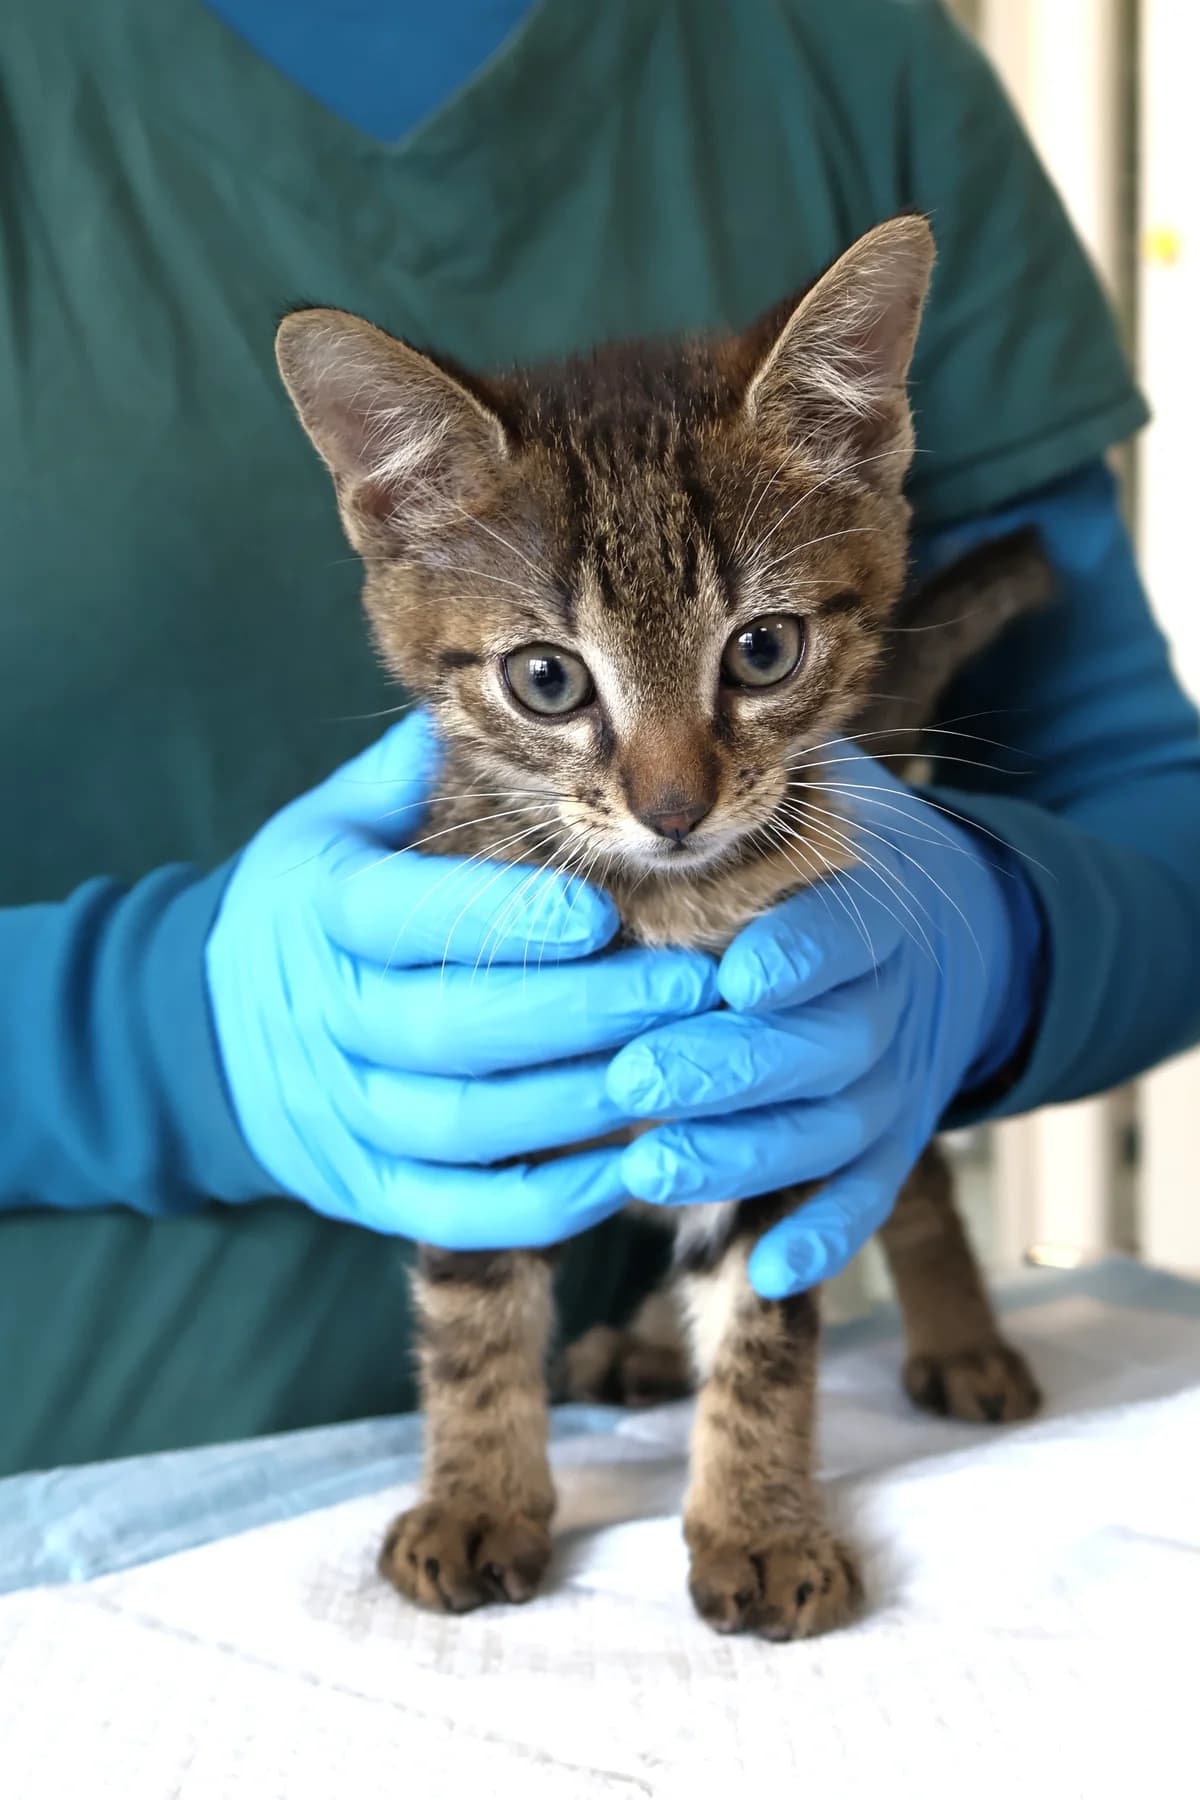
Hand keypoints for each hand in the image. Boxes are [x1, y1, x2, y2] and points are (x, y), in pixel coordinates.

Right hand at [206, 713, 714, 1244]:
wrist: (206, 1032)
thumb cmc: (310, 907)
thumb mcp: (335, 823)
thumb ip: (412, 776)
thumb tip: (487, 704)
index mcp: (323, 910)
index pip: (406, 917)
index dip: (503, 919)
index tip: (601, 910)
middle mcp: (327, 1016)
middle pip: (450, 1029)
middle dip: (580, 1012)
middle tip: (690, 988)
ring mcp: (343, 1113)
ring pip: (463, 1126)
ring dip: (578, 1104)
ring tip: (678, 1068)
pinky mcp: (368, 1189)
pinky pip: (461, 1211)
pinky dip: (547, 1203)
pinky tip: (630, 1164)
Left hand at [607, 748, 1039, 1295]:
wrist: (950, 936)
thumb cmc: (832, 857)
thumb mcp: (816, 797)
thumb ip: (753, 782)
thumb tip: (651, 764)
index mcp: (872, 907)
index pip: (844, 932)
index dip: (798, 956)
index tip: (734, 975)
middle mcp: (889, 1002)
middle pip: (824, 1045)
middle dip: (728, 1067)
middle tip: (635, 1081)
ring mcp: (892, 1083)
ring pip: (828, 1131)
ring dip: (743, 1156)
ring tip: (648, 1169)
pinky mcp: (888, 1144)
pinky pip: (863, 1200)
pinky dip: (821, 1236)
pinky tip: (767, 1271)